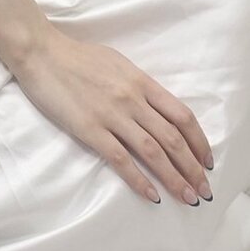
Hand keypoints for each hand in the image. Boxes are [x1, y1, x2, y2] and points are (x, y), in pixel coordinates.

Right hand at [9, 26, 215, 205]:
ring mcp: (112, 115)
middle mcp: (133, 99)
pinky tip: (152, 196)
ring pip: (153, 152)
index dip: (199, 141)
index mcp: (142, 82)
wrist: (42, 53)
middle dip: (192, 168)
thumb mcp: (119, 63)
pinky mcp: (90, 129)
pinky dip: (139, 180)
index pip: (182, 115)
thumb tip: (158, 109)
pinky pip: (120, 159)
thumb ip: (140, 86)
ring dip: (174, 178)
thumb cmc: (79, 56)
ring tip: (188, 198)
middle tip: (204, 190)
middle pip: (173, 138)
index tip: (207, 161)